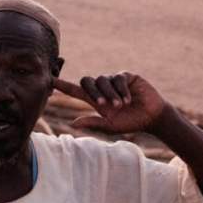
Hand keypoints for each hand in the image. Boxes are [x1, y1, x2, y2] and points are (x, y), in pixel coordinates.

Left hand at [53, 73, 168, 133]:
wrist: (151, 117)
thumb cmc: (131, 122)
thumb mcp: (110, 126)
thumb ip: (93, 122)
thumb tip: (72, 123)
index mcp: (96, 100)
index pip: (76, 91)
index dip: (64, 86)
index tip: (51, 80)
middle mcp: (103, 88)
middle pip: (87, 81)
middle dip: (93, 92)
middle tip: (103, 105)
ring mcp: (114, 81)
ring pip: (102, 80)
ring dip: (110, 94)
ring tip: (120, 106)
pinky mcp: (126, 76)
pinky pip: (118, 78)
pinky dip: (121, 90)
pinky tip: (128, 100)